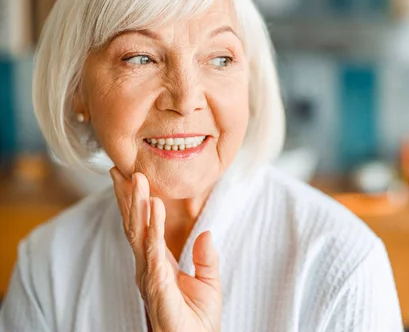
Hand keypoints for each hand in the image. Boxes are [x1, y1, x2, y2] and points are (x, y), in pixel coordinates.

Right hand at [110, 168, 221, 331]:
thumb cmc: (198, 320)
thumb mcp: (208, 282)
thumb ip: (206, 257)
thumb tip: (206, 233)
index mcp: (158, 263)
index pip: (143, 227)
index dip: (135, 203)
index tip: (129, 177)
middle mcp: (148, 267)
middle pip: (135, 226)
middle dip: (128, 197)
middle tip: (122, 168)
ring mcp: (150, 275)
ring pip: (139, 233)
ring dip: (137, 205)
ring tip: (136, 178)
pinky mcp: (158, 285)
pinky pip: (154, 251)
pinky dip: (153, 227)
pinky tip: (153, 207)